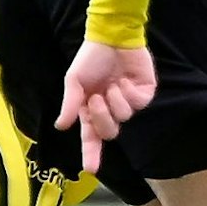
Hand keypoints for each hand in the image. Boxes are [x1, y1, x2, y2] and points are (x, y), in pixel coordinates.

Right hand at [57, 42, 158, 172]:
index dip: (91, 154)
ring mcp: (128, 102)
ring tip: (112, 83)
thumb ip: (70, 104)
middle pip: (110, 132)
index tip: (91, 169)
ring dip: (115, 100)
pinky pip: (138, 103)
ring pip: (124, 117)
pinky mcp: (145, 93)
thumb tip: (61, 126)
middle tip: (95, 98)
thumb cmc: (91, 58)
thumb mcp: (74, 80)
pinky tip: (124, 79)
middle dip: (102, 117)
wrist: (112, 36)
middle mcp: (111, 110)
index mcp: (92, 110)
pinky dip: (128, 92)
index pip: (92, 138)